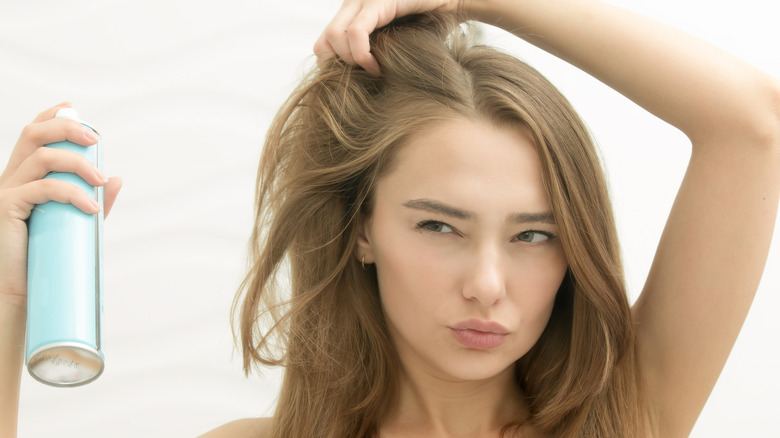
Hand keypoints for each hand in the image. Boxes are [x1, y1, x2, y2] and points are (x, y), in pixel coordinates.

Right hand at [0, 103, 121, 306]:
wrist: (21, 291)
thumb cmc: (44, 256)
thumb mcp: (75, 222)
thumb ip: (92, 199)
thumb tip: (117, 179)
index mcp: (22, 177)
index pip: (31, 136)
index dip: (50, 117)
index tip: (72, 109)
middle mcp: (10, 179)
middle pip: (33, 135)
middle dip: (66, 129)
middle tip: (95, 141)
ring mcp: (5, 192)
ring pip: (41, 158)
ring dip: (77, 163)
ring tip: (99, 180)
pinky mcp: (6, 208)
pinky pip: (42, 188)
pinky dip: (71, 192)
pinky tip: (91, 206)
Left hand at [313, 0, 460, 75]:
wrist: (456, 3)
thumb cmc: (429, 27)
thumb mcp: (393, 45)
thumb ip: (372, 54)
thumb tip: (350, 87)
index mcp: (353, 12)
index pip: (323, 43)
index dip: (332, 67)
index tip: (352, 84)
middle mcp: (353, 2)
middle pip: (322, 42)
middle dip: (338, 68)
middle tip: (361, 80)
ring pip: (334, 37)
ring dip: (350, 63)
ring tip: (372, 73)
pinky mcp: (378, 1)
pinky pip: (357, 32)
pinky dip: (361, 55)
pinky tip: (376, 68)